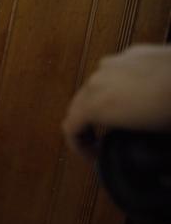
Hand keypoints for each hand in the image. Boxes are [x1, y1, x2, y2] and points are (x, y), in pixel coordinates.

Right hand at [62, 44, 170, 159]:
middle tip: (102, 139)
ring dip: (102, 102)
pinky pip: (116, 72)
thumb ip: (136, 146)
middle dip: (87, 124)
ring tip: (124, 115)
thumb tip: (153, 169)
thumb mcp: (154, 138)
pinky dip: (120, 84)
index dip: (79, 146)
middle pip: (78, 105)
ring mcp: (113, 64)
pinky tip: (142, 93)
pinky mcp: (132, 53)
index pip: (70, 127)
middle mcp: (97, 81)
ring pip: (96, 86)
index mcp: (96, 105)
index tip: (94, 155)